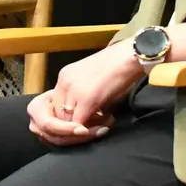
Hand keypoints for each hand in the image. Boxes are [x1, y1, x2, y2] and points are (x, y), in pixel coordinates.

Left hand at [27, 46, 143, 145]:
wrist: (130, 55)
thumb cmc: (116, 66)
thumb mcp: (91, 79)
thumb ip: (81, 95)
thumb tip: (83, 116)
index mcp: (64, 76)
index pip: (55, 105)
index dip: (68, 117)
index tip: (85, 120)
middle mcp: (64, 82)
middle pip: (58, 114)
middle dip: (73, 126)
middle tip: (94, 127)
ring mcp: (74, 90)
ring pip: (66, 121)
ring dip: (83, 129)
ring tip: (102, 124)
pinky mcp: (87, 99)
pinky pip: (80, 123)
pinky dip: (90, 130)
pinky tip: (105, 123)